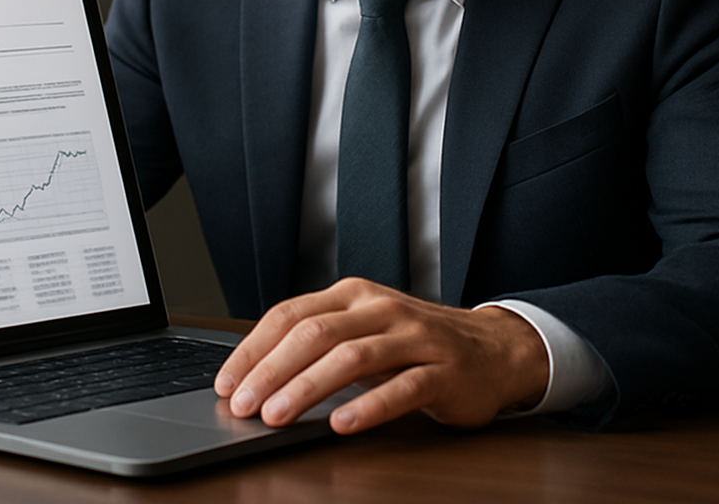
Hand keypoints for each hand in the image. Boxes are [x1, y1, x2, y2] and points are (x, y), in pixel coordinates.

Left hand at [213, 277, 548, 433]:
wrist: (492, 349)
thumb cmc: (414, 343)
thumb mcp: (363, 330)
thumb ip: (319, 343)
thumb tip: (256, 375)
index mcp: (352, 294)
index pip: (290, 314)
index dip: (253, 349)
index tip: (226, 382)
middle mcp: (379, 307)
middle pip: (314, 333)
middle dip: (271, 370)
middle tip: (243, 405)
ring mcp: (414, 336)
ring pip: (351, 357)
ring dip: (307, 388)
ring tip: (277, 416)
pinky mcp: (444, 370)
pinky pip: (402, 387)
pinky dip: (368, 406)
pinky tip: (341, 425)